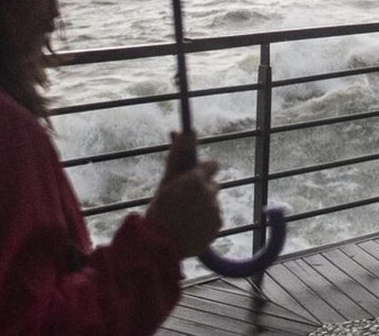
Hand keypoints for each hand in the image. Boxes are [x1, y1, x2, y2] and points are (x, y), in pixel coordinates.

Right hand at [144, 131, 222, 258]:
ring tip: (185, 217)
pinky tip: (191, 227)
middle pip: (212, 184)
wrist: (160, 247)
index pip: (212, 165)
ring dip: (203, 206)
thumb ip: (178, 155)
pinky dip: (206, 221)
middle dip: (201, 189)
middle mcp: (210, 193)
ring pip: (213, 202)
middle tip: (184, 201)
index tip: (191, 179)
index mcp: (196, 179)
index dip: (201, 171)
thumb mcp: (166, 182)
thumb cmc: (160, 211)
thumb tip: (186, 130)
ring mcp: (215, 210)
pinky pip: (215, 218)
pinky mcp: (218, 226)